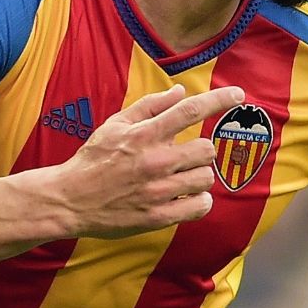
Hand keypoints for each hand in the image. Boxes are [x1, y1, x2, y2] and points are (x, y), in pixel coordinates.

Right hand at [50, 84, 244, 238]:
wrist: (68, 200)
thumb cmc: (93, 160)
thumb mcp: (115, 125)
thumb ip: (149, 106)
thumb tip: (180, 91)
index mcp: (144, 135)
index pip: (190, 110)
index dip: (219, 100)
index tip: (238, 95)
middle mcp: (154, 161)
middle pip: (206, 149)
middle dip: (200, 151)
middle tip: (184, 157)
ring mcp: (158, 190)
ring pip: (206, 178)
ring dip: (199, 176)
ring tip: (180, 178)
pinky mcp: (158, 216)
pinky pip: (200, 206)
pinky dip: (199, 201)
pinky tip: (187, 197)